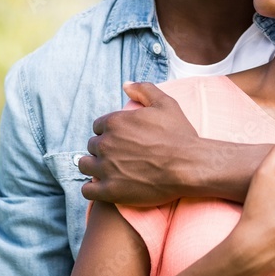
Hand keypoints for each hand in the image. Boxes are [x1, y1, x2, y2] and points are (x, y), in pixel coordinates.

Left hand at [79, 82, 200, 205]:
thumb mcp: (166, 103)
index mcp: (115, 122)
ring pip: (85, 165)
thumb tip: (125, 85)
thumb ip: (144, 89)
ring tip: (107, 171)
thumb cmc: (179, 135)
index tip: (119, 140)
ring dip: (93, 167)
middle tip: (118, 157)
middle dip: (102, 149)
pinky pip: (87, 190)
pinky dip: (92, 189)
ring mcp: (106, 168)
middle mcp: (106, 143)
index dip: (108, 132)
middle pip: (92, 145)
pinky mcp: (110, 190)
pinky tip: (102, 188)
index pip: (98, 126)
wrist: (190, 166)